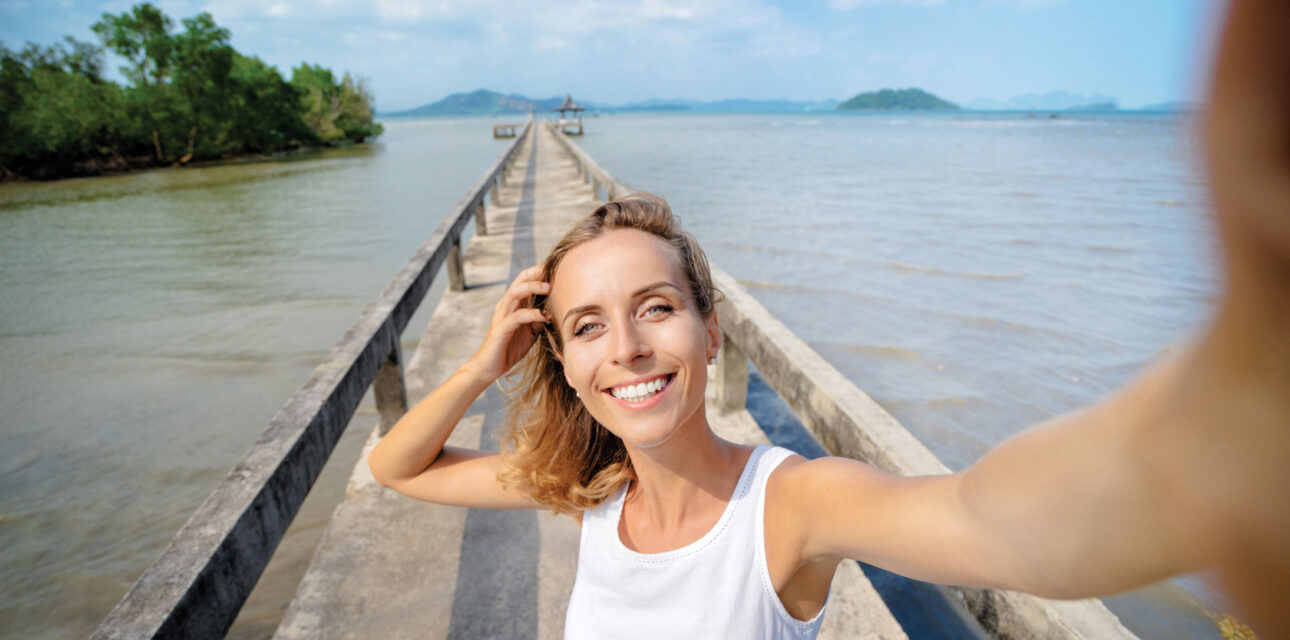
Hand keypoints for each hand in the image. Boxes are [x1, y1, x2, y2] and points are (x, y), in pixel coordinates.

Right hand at [465, 265, 550, 383]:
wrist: (489, 367)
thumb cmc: (510, 347)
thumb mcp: (530, 331)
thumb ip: (539, 319)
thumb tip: (555, 311)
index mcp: (513, 303)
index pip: (525, 279)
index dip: (540, 272)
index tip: (558, 268)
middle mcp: (506, 305)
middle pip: (520, 280)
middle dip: (538, 273)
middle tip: (556, 271)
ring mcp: (502, 315)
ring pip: (515, 293)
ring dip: (533, 288)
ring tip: (549, 287)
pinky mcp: (501, 329)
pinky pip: (517, 317)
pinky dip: (532, 314)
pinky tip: (544, 317)